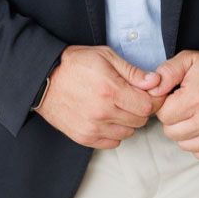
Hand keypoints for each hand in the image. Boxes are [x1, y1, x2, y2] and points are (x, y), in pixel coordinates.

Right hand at [34, 45, 162, 148]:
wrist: (43, 78)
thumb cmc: (74, 64)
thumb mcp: (105, 56)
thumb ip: (132, 71)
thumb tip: (155, 83)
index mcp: (111, 90)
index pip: (148, 106)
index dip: (152, 98)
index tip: (146, 93)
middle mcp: (103, 112)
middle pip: (140, 120)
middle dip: (139, 108)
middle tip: (128, 97)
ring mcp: (93, 127)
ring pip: (128, 132)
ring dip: (127, 121)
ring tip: (114, 106)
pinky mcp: (84, 137)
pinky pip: (113, 141)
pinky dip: (114, 131)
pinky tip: (105, 117)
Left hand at [147, 50, 198, 159]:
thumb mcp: (189, 60)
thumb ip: (166, 72)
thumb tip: (151, 90)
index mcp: (197, 99)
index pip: (163, 115)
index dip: (166, 105)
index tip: (175, 97)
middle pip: (171, 132)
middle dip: (174, 119)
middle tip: (185, 106)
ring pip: (183, 144)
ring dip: (185, 131)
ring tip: (195, 115)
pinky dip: (198, 142)